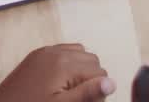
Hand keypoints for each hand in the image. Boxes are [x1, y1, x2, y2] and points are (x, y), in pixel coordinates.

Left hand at [0, 44, 115, 101]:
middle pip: (92, 60)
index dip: (97, 91)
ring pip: (79, 54)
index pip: (100, 72)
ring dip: (81, 70)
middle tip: (77, 99)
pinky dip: (68, 64)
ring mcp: (45, 51)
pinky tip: (59, 83)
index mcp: (64, 63)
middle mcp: (56, 51)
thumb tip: (112, 82)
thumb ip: (87, 94)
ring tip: (69, 92)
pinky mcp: (36, 55)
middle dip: (90, 79)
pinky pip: (63, 52)